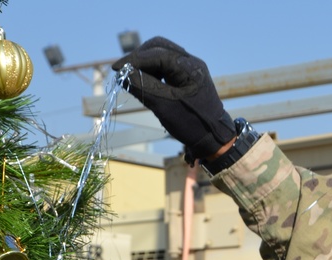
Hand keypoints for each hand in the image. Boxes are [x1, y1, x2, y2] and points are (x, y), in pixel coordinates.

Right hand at [112, 36, 235, 162]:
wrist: (215, 140)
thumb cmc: (192, 124)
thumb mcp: (163, 106)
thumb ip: (143, 86)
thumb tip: (123, 74)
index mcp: (189, 67)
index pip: (156, 53)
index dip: (133, 60)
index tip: (116, 69)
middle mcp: (192, 62)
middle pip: (159, 48)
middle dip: (139, 58)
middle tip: (124, 72)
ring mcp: (191, 69)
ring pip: (162, 56)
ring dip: (145, 65)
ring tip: (132, 78)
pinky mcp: (189, 78)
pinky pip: (167, 67)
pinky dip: (153, 72)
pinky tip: (145, 83)